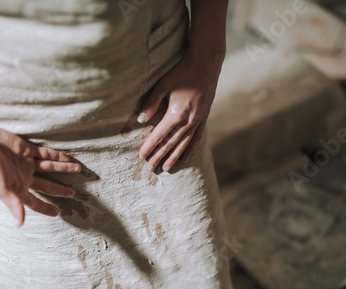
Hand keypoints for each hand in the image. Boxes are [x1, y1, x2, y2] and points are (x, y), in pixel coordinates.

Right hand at [0, 121, 80, 226]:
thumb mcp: (0, 188)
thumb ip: (13, 204)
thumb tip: (20, 224)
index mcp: (17, 188)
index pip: (35, 202)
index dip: (46, 208)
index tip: (57, 214)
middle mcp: (24, 176)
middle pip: (47, 185)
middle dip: (60, 190)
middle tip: (74, 194)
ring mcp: (26, 162)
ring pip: (50, 168)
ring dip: (63, 169)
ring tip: (78, 170)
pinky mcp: (26, 149)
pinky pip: (45, 154)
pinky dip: (56, 156)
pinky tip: (67, 157)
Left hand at [136, 53, 222, 171]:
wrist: (206, 63)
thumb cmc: (182, 72)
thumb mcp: (163, 85)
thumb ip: (151, 103)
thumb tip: (139, 120)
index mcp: (176, 114)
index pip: (159, 135)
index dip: (150, 146)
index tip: (141, 156)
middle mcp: (188, 121)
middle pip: (171, 143)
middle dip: (159, 156)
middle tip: (150, 168)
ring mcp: (198, 120)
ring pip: (183, 144)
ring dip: (173, 157)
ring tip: (165, 168)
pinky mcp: (204, 117)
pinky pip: (197, 138)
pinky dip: (190, 149)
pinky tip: (185, 158)